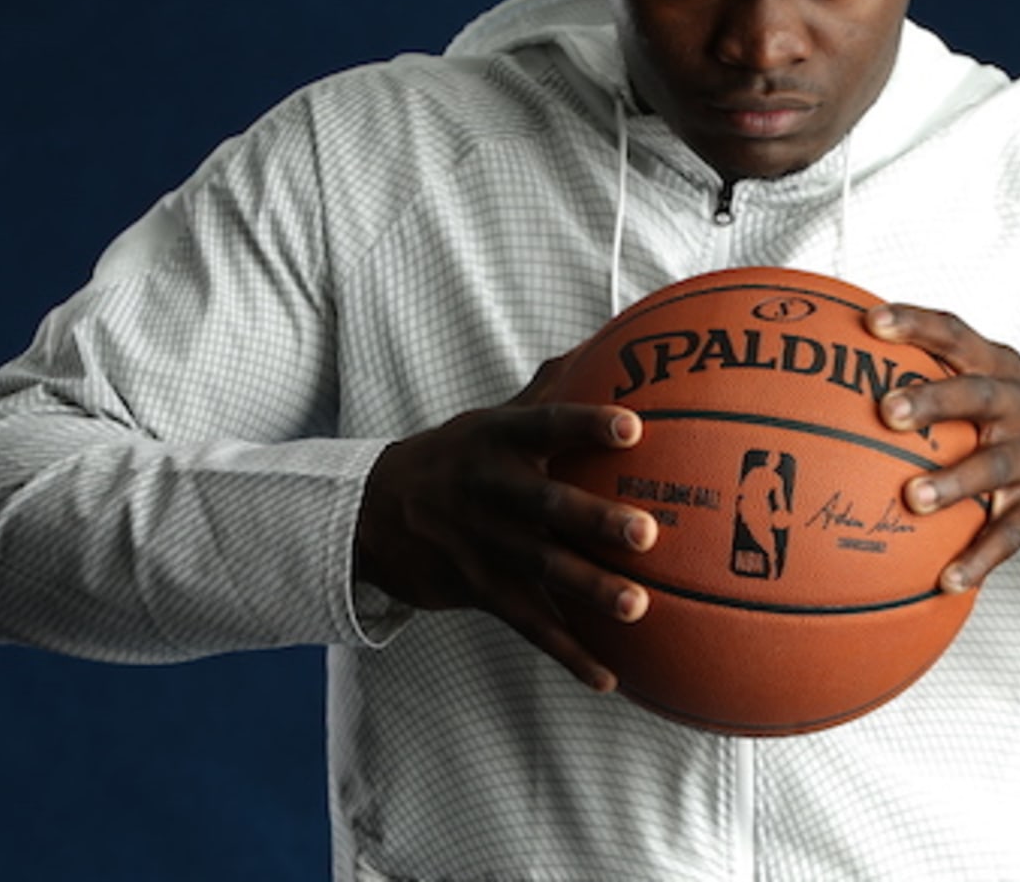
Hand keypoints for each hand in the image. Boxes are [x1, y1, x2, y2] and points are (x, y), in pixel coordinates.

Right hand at [354, 357, 658, 691]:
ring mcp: (481, 544)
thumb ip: (550, 388)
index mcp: (496, 440)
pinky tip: (609, 677)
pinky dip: (568, 653)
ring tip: (639, 607)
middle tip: (646, 532)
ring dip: (589, 590)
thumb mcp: (492, 419)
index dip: (585, 424)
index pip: (545, 424)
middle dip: (593, 520)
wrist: (373, 515)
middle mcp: (488, 491)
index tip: (633, 426)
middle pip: (545, 505)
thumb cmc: (458, 457)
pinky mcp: (478, 591)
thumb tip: (613, 343)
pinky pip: (528, 625)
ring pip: (539, 570)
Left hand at [869, 305, 1019, 592]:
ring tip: (912, 499)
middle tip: (887, 411)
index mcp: (1000, 370)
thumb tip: (840, 370)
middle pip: (979, 395)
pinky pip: (1011, 534)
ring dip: (954, 482)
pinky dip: (980, 557)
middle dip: (934, 399)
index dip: (916, 324)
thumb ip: (934, 376)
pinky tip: (948, 579)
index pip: (957, 336)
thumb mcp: (992, 388)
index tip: (872, 322)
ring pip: (995, 466)